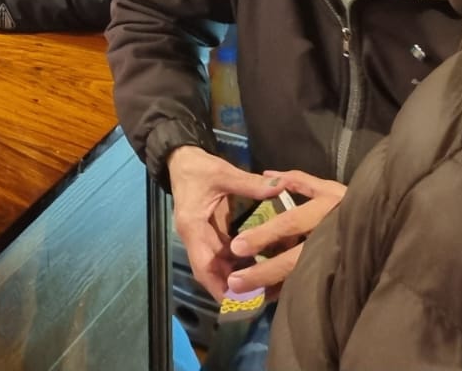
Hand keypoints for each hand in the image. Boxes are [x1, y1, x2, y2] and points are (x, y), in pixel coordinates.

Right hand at [167, 146, 282, 301]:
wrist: (182, 159)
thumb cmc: (198, 167)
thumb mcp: (222, 172)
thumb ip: (249, 183)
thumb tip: (279, 187)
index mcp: (192, 226)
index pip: (202, 265)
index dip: (219, 287)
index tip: (239, 302)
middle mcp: (195, 238)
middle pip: (212, 273)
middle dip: (233, 289)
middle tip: (262, 300)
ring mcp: (202, 237)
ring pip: (219, 267)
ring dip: (238, 280)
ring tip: (266, 290)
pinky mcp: (210, 234)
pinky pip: (224, 256)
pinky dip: (240, 265)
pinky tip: (262, 269)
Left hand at [226, 169, 345, 298]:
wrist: (391, 227)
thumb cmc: (353, 204)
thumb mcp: (328, 188)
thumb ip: (298, 181)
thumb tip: (267, 175)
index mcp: (328, 207)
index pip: (291, 222)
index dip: (264, 234)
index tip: (237, 246)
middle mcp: (333, 235)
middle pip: (295, 257)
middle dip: (264, 270)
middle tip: (236, 281)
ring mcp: (340, 258)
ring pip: (303, 275)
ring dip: (274, 286)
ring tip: (247, 296)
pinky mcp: (344, 276)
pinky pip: (314, 286)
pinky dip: (292, 291)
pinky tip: (270, 298)